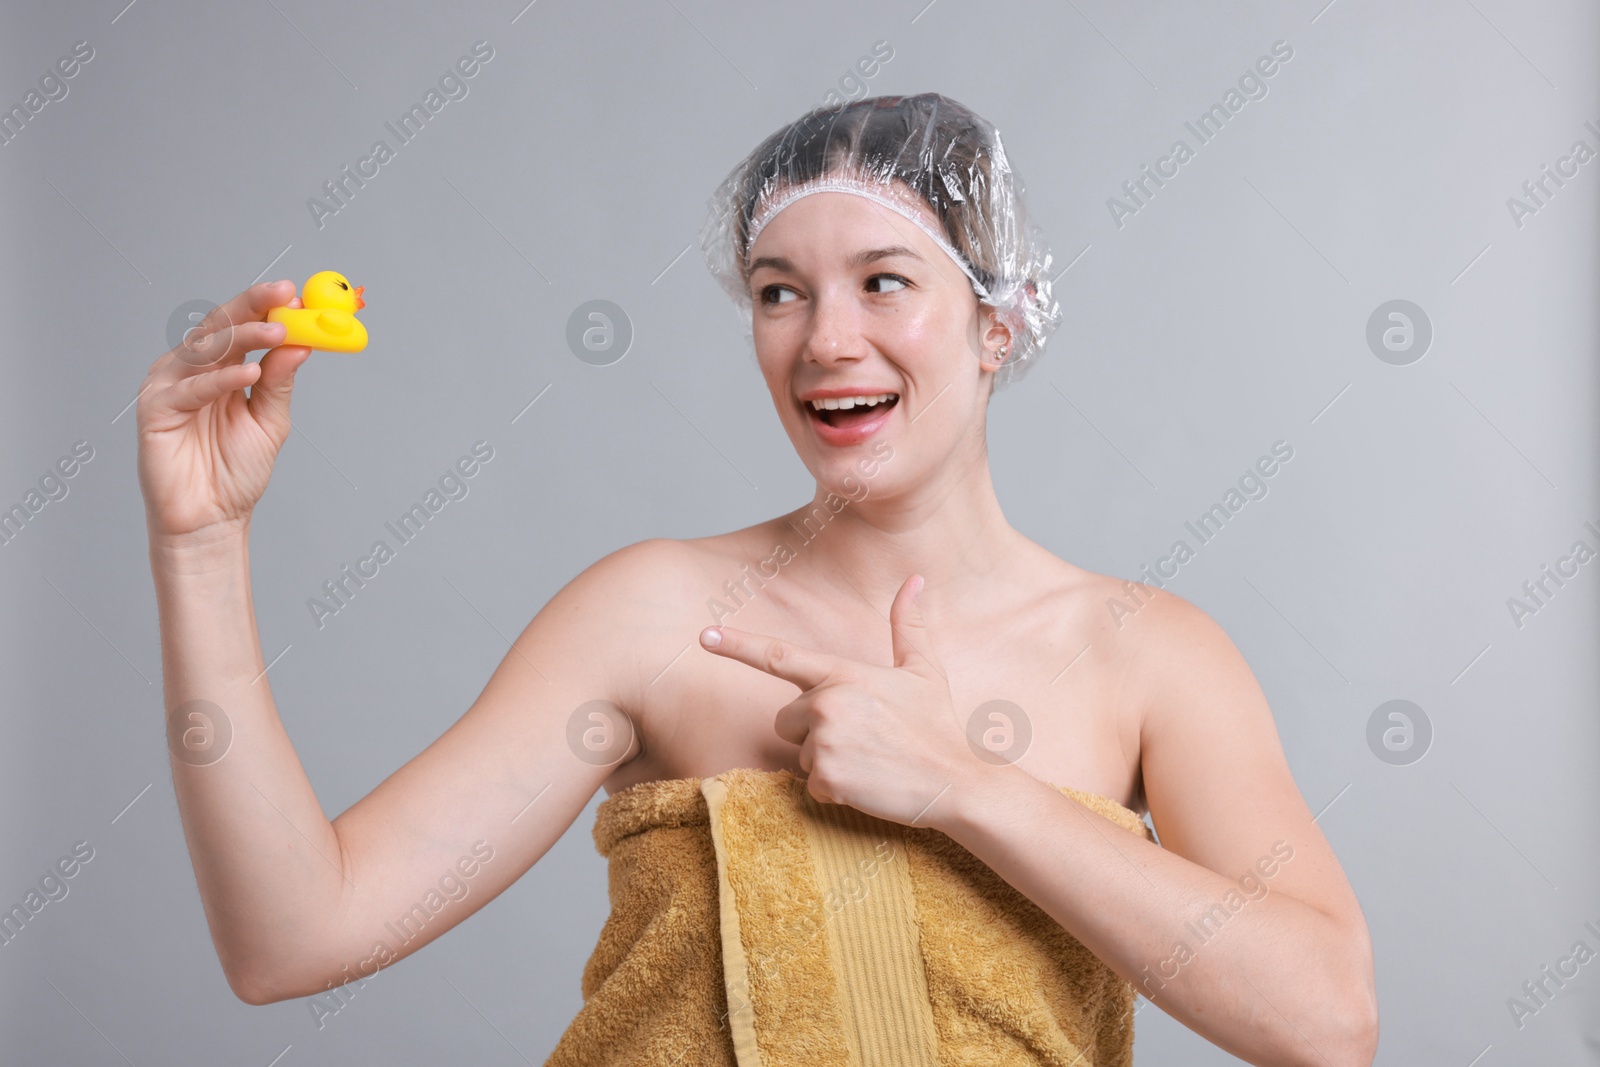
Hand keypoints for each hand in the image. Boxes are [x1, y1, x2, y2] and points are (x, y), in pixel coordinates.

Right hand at [136, 281, 311, 543]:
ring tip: (278, 331)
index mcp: (221, 368)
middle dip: (253, 307)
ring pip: (205, 350)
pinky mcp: (155, 409)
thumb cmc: (236, 471)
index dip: (266, 307)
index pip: (242, 326)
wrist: (212, 518)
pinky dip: (220, 379)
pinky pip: (191, 388)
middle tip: (283, 295)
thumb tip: (301, 342)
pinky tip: (249, 373)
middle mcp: (193, 370)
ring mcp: (170, 386)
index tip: (297, 294)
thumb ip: (280, 382)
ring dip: (243, 337)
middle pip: (221, 327)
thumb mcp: (270, 421)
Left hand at [699, 574, 974, 828]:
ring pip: (799, 755)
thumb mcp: (924, 669)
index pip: (780, 656)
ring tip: (868, 760)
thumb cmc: (938, 726)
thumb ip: (908, 624)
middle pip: (786, 720)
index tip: (703, 636)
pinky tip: (868, 783)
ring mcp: (825, 742)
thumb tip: (914, 579)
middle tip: (860, 738)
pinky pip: (811, 786)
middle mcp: (828, 703)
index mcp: (844, 673)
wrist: (956, 781)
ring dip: (826, 761)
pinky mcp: (827, 779)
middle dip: (812, 731)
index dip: (737, 646)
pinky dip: (835, 790)